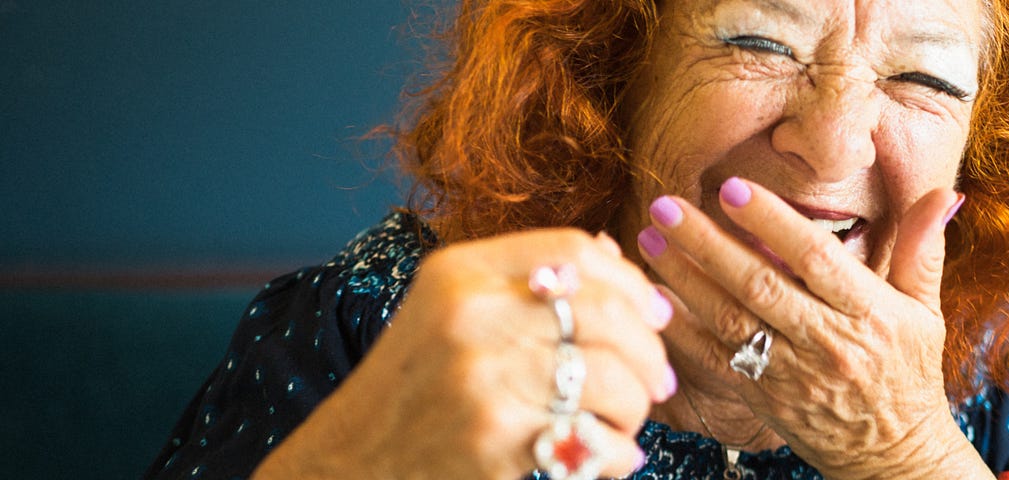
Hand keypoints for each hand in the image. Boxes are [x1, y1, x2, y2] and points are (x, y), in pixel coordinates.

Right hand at [254, 230, 674, 479]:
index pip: (575, 250)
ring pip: (613, 380)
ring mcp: (482, 378)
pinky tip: (607, 457)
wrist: (350, 461)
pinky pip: (595, 442)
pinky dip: (617, 454)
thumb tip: (612, 255)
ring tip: (626, 423)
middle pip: (606, 314)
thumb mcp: (446, 311)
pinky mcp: (495, 440)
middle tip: (657, 381)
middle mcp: (470, 315)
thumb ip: (522, 281)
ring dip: (637, 407)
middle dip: (649, 353)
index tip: (655, 314)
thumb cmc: (413, 387)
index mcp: (458, 272)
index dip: (631, 282)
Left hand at [638, 177, 988, 478]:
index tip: (732, 188)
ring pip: (730, 321)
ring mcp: (792, 373)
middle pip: (760, 285)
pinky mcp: (764, 399)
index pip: (816, 259)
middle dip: (707, 243)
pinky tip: (656, 300)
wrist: (894, 455)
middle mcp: (828, 342)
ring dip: (684, 279)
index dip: (772, 222)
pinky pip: (716, 363)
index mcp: (869, 313)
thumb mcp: (925, 311)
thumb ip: (922, 249)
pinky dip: (683, 331)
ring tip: (649, 241)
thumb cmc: (908, 374)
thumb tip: (943, 192)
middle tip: (666, 206)